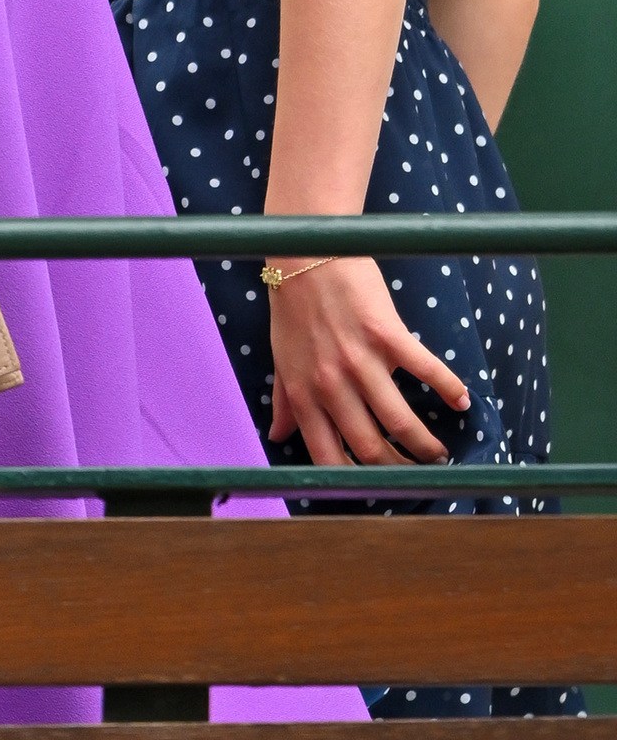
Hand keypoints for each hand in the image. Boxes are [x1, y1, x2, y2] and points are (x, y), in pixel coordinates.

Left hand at [267, 255, 470, 465]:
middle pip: (371, 449)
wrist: (306, 250)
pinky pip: (425, 370)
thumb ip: (284, 400)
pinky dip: (449, 388)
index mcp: (303, 393)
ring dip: (426, 445)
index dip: (356, 482)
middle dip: (400, 470)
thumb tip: (278, 437)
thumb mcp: (280, 357)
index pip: (329, 458)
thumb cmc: (291, 306)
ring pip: (401, 421)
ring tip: (440, 452)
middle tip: (419, 472)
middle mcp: (331, 384)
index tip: (378, 488)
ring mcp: (360, 360)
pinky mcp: (387, 334)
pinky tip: (462, 401)